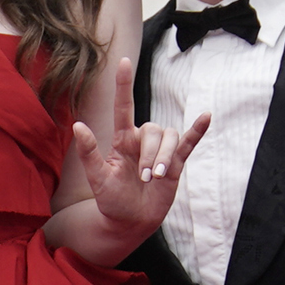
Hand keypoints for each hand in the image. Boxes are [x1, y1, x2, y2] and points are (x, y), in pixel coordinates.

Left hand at [69, 55, 210, 235]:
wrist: (130, 223)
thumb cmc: (110, 201)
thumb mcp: (97, 178)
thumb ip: (89, 153)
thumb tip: (78, 125)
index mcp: (122, 140)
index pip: (124, 106)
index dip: (124, 84)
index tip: (123, 61)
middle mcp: (142, 141)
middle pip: (153, 129)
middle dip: (151, 153)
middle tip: (144, 177)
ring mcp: (160, 151)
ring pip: (170, 136)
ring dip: (165, 155)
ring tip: (157, 177)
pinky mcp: (176, 163)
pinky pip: (189, 142)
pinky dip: (198, 130)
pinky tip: (207, 117)